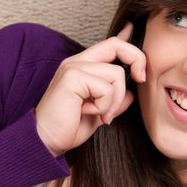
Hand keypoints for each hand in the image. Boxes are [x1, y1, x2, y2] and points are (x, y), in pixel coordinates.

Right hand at [34, 23, 146, 155]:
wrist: (45, 141)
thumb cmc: (68, 127)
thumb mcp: (99, 112)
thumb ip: (114, 99)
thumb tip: (132, 93)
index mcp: (83, 66)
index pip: (111, 45)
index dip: (130, 46)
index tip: (141, 69)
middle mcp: (77, 62)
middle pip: (116, 45)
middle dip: (137, 60)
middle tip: (139, 80)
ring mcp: (73, 67)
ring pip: (116, 74)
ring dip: (115, 100)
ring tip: (101, 114)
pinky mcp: (72, 78)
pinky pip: (106, 88)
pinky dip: (104, 105)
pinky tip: (88, 113)